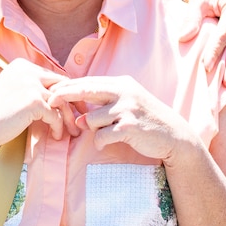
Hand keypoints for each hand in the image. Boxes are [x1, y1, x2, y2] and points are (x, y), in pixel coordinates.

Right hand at [0, 58, 79, 144]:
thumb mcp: (14, 89)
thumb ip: (32, 85)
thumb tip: (57, 94)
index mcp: (22, 65)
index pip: (52, 76)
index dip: (64, 92)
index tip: (72, 105)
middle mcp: (27, 70)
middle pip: (60, 85)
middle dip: (73, 101)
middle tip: (81, 116)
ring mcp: (31, 85)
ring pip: (61, 102)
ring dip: (68, 119)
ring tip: (71, 131)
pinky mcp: (34, 101)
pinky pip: (55, 116)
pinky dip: (58, 127)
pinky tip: (55, 135)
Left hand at [48, 76, 199, 165]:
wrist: (174, 135)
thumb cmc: (145, 119)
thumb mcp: (126, 103)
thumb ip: (103, 104)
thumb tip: (78, 116)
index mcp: (121, 83)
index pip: (87, 82)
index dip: (67, 87)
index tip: (51, 92)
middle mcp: (123, 92)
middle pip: (84, 91)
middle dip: (64, 97)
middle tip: (51, 103)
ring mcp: (127, 109)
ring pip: (91, 119)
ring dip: (92, 129)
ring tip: (103, 132)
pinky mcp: (129, 127)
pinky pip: (102, 135)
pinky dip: (100, 141)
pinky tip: (106, 143)